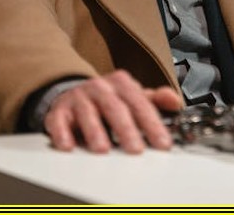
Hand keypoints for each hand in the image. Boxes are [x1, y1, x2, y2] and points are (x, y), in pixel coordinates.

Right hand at [43, 70, 183, 153]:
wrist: (74, 92)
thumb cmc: (109, 99)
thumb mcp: (133, 95)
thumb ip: (155, 100)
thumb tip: (176, 101)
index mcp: (122, 84)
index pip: (140, 103)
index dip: (152, 124)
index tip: (162, 143)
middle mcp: (100, 88)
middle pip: (115, 108)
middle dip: (126, 130)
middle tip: (135, 149)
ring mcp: (79, 98)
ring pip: (88, 113)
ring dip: (95, 132)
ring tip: (103, 150)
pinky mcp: (59, 110)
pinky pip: (58, 120)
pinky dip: (62, 133)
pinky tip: (68, 146)